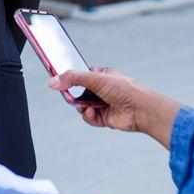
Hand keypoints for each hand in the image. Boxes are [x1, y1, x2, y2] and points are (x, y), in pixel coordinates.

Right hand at [48, 68, 181, 148]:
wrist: (140, 110)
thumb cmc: (124, 89)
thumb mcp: (95, 78)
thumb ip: (73, 78)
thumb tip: (53, 82)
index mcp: (102, 76)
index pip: (82, 74)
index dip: (72, 77)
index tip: (60, 80)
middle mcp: (102, 90)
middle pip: (80, 92)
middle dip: (74, 95)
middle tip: (68, 95)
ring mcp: (103, 104)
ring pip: (82, 106)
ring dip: (81, 107)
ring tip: (84, 106)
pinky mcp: (104, 118)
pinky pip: (89, 118)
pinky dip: (88, 116)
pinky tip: (92, 112)